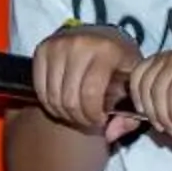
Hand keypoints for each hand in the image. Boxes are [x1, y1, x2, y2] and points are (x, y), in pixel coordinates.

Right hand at [33, 25, 139, 140]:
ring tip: (76, 113)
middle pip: (70, 98)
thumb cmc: (121, 61)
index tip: (100, 120)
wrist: (105, 36)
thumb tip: (110, 134)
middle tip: (87, 120)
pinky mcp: (43, 49)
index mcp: (107, 50)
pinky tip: (63, 103)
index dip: (93, 114)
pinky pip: (39, 88)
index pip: (90, 93)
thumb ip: (129, 113)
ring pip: (53, 96)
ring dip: (63, 113)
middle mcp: (81, 44)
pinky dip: (49, 102)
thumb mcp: (132, 81)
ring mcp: (59, 44)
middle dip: (79, 118)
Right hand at [125, 49, 171, 149]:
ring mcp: (165, 57)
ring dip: (150, 109)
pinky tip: (145, 111)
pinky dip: (137, 96)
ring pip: (146, 84)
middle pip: (160, 88)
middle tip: (169, 129)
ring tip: (160, 123)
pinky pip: (136, 76)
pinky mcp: (150, 61)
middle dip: (162, 114)